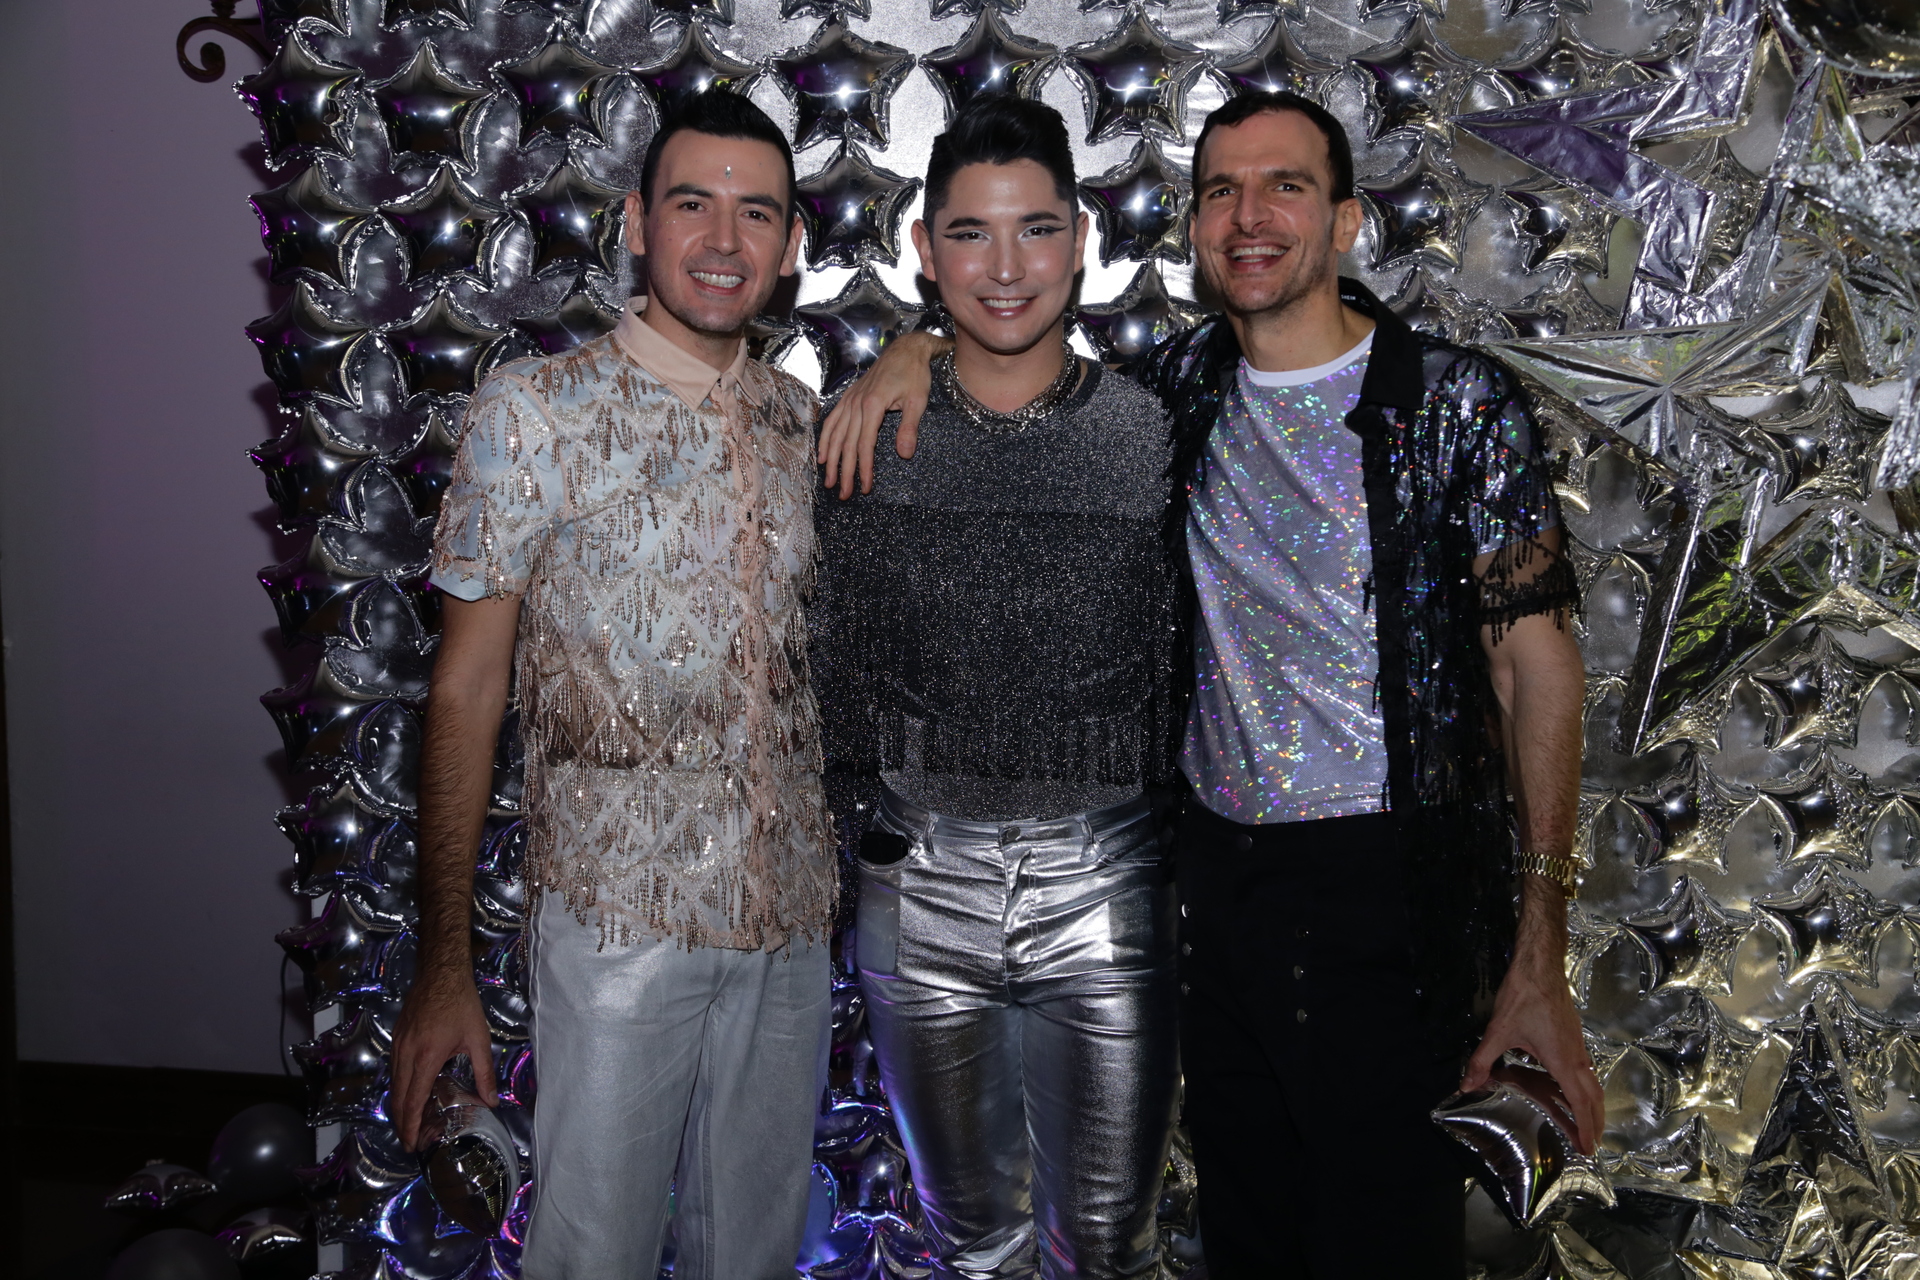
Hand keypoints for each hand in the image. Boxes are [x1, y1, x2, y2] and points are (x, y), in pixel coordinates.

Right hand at [390, 966, 498, 1149]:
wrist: (441, 974)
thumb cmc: (461, 1004)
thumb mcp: (479, 1039)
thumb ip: (484, 1073)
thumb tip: (492, 1101)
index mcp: (427, 1057)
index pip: (414, 1100)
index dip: (411, 1125)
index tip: (411, 1143)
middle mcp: (407, 1054)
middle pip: (398, 1098)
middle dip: (402, 1123)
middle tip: (409, 1142)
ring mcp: (398, 1045)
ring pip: (393, 1085)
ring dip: (398, 1107)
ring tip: (409, 1124)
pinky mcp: (397, 1038)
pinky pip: (394, 1070)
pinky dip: (398, 1088)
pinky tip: (408, 1094)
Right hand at [816, 330, 946, 498]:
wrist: (906, 350)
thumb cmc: (915, 374)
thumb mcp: (918, 401)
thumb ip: (909, 428)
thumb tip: (905, 455)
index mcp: (872, 405)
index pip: (864, 445)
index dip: (863, 468)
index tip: (865, 488)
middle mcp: (856, 403)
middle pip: (846, 444)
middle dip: (844, 471)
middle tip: (843, 494)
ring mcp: (850, 399)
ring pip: (835, 434)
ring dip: (830, 459)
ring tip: (828, 480)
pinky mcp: (849, 397)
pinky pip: (832, 420)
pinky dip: (825, 438)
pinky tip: (822, 454)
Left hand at [1460, 949, 1603, 1154]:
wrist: (1540, 966)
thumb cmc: (1523, 996)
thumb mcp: (1498, 1031)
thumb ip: (1482, 1060)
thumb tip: (1467, 1084)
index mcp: (1562, 1061)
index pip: (1579, 1102)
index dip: (1584, 1127)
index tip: (1588, 1148)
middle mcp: (1576, 1056)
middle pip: (1593, 1097)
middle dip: (1595, 1123)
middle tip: (1592, 1145)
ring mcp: (1578, 1045)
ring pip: (1592, 1082)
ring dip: (1592, 1106)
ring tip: (1587, 1123)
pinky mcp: (1574, 1036)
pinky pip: (1586, 1069)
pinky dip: (1586, 1088)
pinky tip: (1573, 1089)